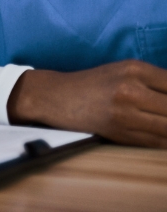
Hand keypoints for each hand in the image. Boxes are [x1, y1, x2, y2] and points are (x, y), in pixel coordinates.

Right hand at [9, 60, 166, 146]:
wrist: (56, 97)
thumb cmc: (93, 83)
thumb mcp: (123, 71)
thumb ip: (155, 81)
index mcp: (134, 69)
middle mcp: (130, 89)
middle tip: (163, 114)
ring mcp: (125, 113)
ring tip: (160, 123)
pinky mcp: (119, 132)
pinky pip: (157, 142)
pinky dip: (163, 142)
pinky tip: (159, 136)